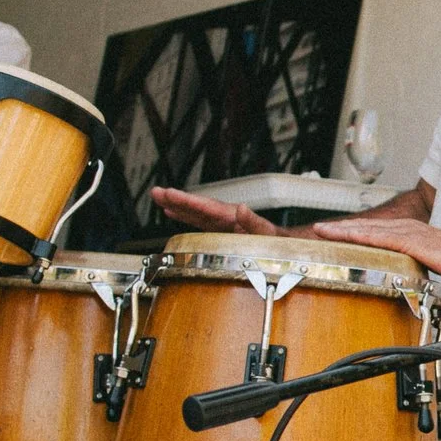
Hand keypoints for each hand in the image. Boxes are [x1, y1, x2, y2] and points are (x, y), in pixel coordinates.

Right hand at [152, 187, 282, 235]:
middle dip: (176, 199)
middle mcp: (226, 217)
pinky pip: (198, 221)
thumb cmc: (278, 243)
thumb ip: (255, 222)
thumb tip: (240, 207)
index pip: (207, 207)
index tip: (170, 194)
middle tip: (155, 191)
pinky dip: (184, 215)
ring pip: (195, 212)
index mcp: (234, 218)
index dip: (188, 201)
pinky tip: (171, 211)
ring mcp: (222, 224)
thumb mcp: (268, 234)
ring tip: (157, 196)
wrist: (285, 249)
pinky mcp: (220, 231)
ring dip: (176, 204)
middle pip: (197, 206)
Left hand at [309, 215, 440, 276]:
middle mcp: (405, 227)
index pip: (374, 231)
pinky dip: (360, 236)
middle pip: (365, 226)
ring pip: (368, 229)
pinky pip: (380, 238)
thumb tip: (403, 272)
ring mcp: (407, 232)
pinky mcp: (411, 241)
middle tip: (317, 229)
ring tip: (323, 231)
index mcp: (408, 231)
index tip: (332, 233)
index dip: (351, 231)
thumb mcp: (431, 259)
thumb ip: (413, 261)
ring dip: (344, 229)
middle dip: (340, 228)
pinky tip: (347, 237)